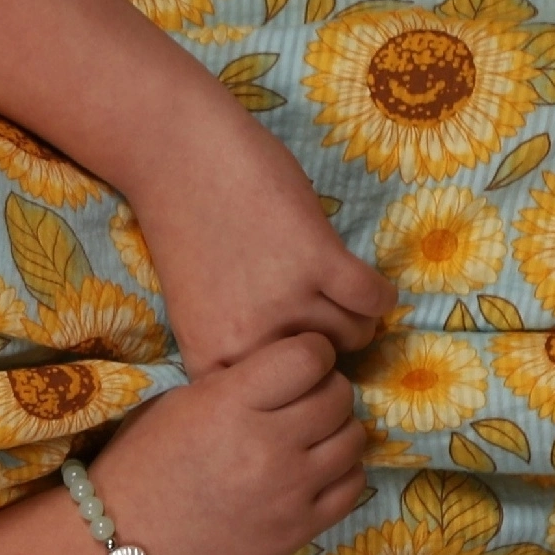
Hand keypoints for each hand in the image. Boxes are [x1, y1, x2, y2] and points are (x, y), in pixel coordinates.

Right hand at [83, 332, 371, 554]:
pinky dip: (340, 470)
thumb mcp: (180, 402)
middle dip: (325, 388)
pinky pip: (353, 484)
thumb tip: (287, 371)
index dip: (310, 351)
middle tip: (302, 398)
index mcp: (231, 404)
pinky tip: (313, 470)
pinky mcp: (301, 528)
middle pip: (339, 395)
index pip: (309, 357)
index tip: (298, 360)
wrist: (128, 542)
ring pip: (353, 438)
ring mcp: (290, 491)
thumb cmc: (142, 463)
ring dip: (335, 429)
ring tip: (308, 435)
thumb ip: (238, 384)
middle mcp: (268, 445)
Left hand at [129, 140, 393, 383]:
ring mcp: (284, 301)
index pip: (282, 399)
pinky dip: (377, 291)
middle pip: (326, 368)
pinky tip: (354, 272)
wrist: (176, 156)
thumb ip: (244, 350)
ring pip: (356, 334)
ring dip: (351, 313)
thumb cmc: (185, 231)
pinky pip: (374, 299)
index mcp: (214, 362)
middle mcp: (249, 343)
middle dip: (325, 339)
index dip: (294, 376)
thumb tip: (309, 378)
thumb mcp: (199, 314)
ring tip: (326, 284)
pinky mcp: (317, 259)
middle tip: (307, 303)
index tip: (290, 348)